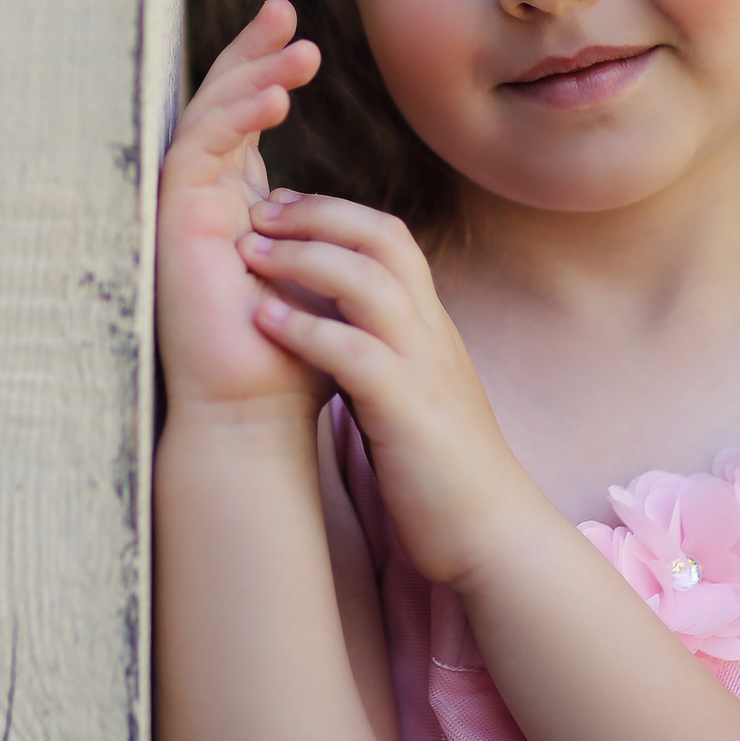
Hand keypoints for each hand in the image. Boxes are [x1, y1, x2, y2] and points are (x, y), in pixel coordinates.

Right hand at [155, 0, 325, 417]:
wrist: (255, 415)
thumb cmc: (292, 360)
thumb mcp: (324, 279)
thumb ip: (327, 238)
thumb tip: (360, 214)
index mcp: (238, 207)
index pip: (246, 123)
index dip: (265, 74)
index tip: (300, 37)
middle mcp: (205, 201)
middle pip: (218, 106)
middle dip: (249, 55)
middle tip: (282, 8)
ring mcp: (184, 211)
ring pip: (207, 121)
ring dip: (249, 79)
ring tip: (295, 49)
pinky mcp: (172, 225)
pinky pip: (196, 155)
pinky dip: (231, 122)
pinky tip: (270, 101)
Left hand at [236, 192, 558, 586]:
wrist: (490, 533)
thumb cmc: (439, 468)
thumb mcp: (410, 389)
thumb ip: (378, 351)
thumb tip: (330, 327)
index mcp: (429, 325)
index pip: (389, 236)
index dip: (333, 211)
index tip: (280, 207)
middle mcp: (431, 332)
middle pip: (381, 237)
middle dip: (316, 213)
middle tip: (257, 210)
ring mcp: (423, 368)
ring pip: (369, 281)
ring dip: (304, 258)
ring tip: (249, 253)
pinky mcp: (409, 412)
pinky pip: (356, 353)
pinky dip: (308, 329)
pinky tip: (263, 319)